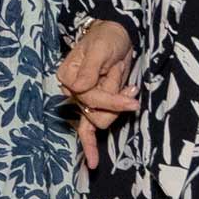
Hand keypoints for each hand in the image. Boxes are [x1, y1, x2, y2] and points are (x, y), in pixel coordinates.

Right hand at [55, 20, 139, 169]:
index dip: (110, 97)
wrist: (116, 36)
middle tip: (129, 91)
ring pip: (100, 121)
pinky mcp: (95, 106)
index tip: (130, 91)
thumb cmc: (106, 39)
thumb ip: (90, 68)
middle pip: (93, 114)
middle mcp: (72, 93)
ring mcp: (83, 101)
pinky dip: (90, 146)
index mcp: (67, 78)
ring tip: (127, 90)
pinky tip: (92, 163)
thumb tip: (80, 89)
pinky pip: (89, 130)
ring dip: (118, 108)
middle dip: (115, 104)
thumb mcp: (100, 49)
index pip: (88, 98)